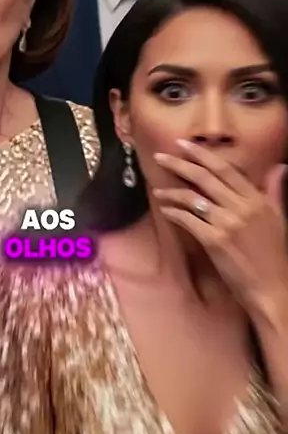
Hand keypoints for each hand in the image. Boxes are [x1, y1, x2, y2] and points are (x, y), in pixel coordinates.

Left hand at [153, 140, 287, 316]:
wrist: (273, 289)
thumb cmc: (275, 255)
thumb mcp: (279, 217)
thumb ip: (274, 190)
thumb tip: (279, 167)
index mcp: (256, 199)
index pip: (225, 169)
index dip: (202, 155)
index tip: (183, 145)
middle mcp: (240, 207)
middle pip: (204, 177)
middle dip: (179, 164)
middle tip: (160, 156)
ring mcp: (226, 223)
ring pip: (192, 198)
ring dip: (172, 192)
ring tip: (158, 190)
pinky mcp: (214, 241)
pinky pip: (188, 220)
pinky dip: (174, 213)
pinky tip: (166, 210)